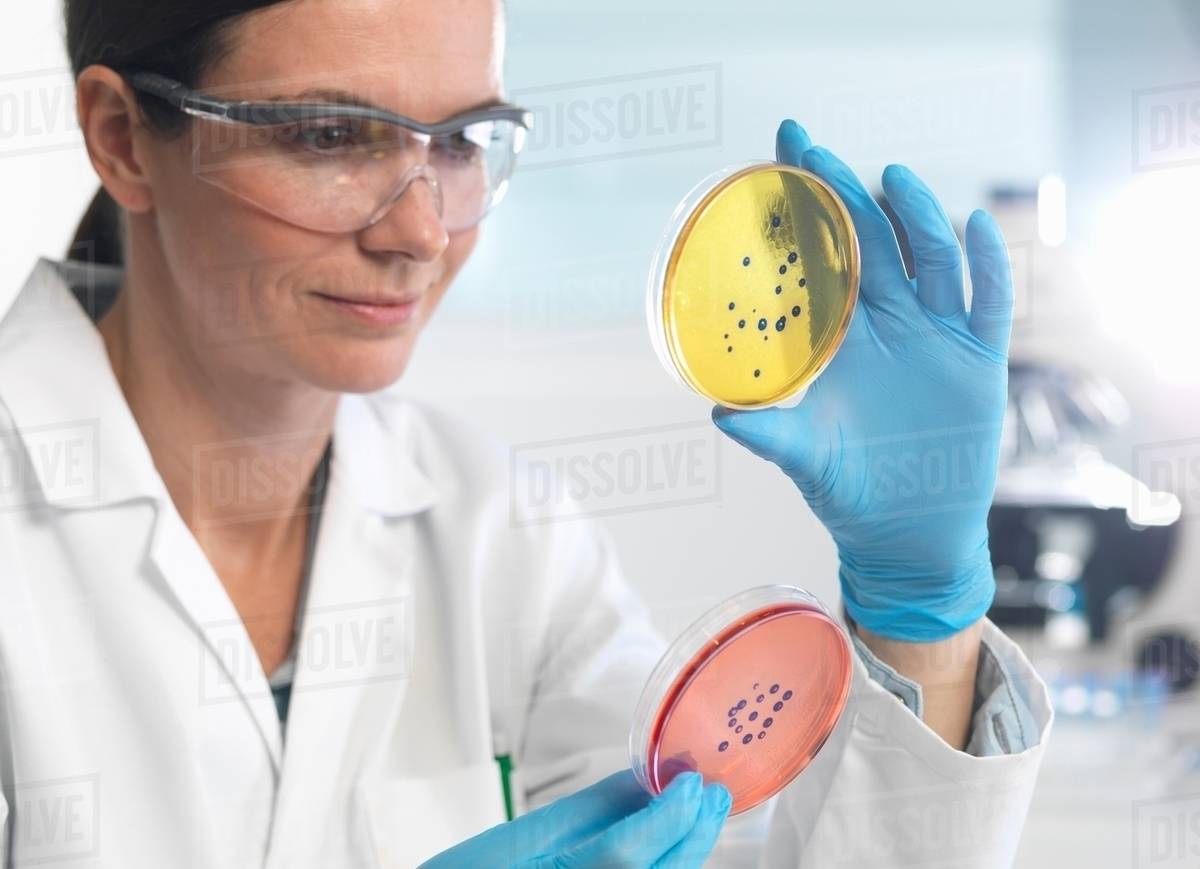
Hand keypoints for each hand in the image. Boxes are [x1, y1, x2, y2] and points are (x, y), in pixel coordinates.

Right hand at [419, 770, 730, 867]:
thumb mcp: (522, 834)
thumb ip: (593, 807)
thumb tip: (647, 779)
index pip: (626, 853)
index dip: (668, 815)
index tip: (692, 780)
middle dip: (694, 836)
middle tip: (712, 795)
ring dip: (688, 856)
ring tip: (701, 818)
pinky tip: (676, 849)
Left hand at [713, 121, 1012, 642]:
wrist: (906, 532)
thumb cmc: (848, 489)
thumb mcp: (804, 458)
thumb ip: (768, 433)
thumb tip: (718, 414)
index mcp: (845, 339)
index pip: (824, 259)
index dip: (804, 210)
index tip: (777, 157)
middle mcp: (891, 326)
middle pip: (872, 243)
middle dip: (844, 193)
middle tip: (812, 147)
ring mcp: (938, 339)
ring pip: (932, 261)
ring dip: (917, 217)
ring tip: (893, 177)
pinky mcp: (980, 362)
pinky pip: (989, 303)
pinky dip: (988, 265)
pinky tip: (977, 227)